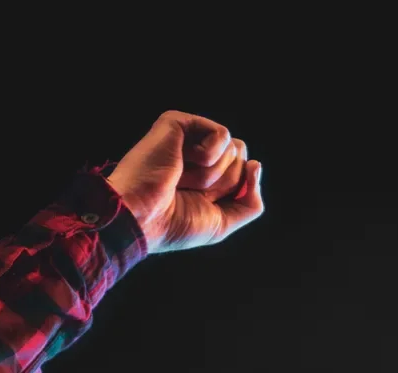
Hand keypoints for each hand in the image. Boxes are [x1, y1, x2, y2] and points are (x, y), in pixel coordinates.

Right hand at [107, 111, 263, 254]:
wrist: (141, 217)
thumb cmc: (174, 224)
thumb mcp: (223, 223)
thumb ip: (250, 203)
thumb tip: (256, 165)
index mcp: (207, 177)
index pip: (244, 173)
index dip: (234, 192)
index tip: (204, 203)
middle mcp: (199, 155)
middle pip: (241, 158)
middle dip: (224, 182)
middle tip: (190, 191)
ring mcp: (188, 138)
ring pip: (234, 148)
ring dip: (212, 174)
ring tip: (181, 180)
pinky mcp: (178, 123)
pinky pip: (222, 134)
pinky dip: (208, 156)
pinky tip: (182, 162)